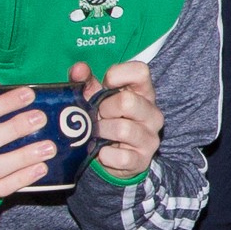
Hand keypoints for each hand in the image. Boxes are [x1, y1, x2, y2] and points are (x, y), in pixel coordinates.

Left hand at [79, 57, 162, 177]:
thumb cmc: (106, 120)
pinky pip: (121, 156)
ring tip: (97, 134)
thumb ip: (86, 82)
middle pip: (127, 101)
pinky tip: (102, 152)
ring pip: (123, 129)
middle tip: (98, 116)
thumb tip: (77, 68)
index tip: (105, 85)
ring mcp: (150, 138)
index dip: (117, 75)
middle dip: (104, 109)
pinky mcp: (142, 160)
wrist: (114, 159)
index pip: (140, 71)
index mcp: (144, 93)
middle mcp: (153, 114)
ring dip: (102, 132)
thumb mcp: (97, 99)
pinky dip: (105, 155)